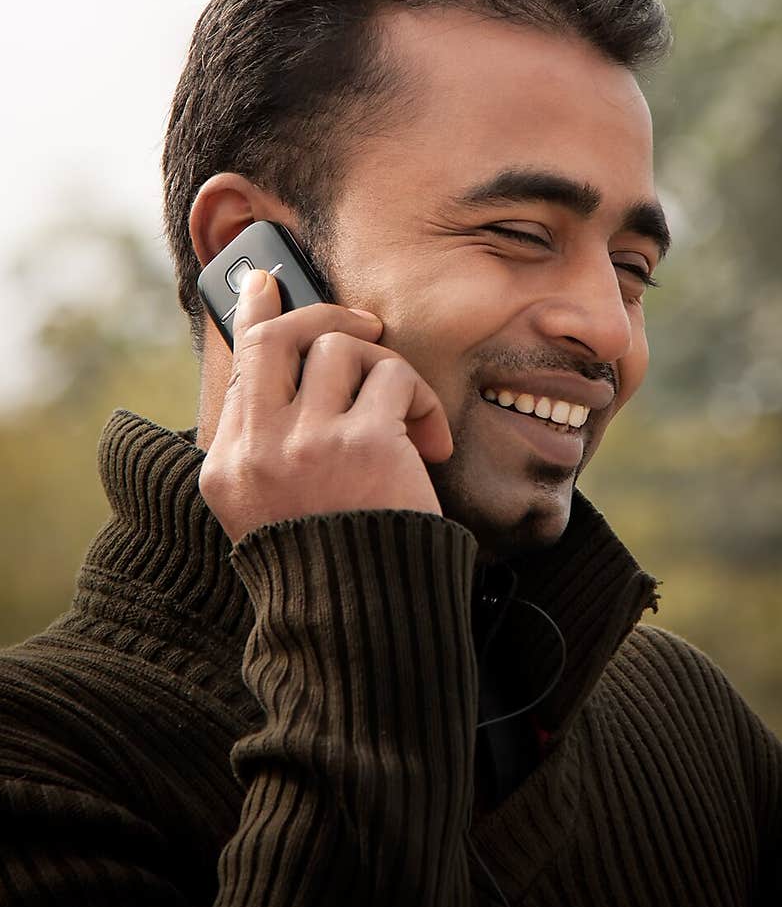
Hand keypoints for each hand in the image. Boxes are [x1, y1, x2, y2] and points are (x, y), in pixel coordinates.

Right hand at [199, 268, 452, 542]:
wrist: (367, 624)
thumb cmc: (335, 565)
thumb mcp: (273, 509)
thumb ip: (269, 443)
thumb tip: (285, 361)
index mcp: (227, 466)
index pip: (238, 367)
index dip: (254, 316)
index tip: (265, 283)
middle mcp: (258, 448)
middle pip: (280, 335)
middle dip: (325, 312)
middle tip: (365, 325)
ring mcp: (308, 443)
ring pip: (342, 346)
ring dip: (385, 368)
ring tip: (404, 412)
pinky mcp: (365, 443)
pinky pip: (394, 377)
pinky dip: (419, 400)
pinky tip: (429, 440)